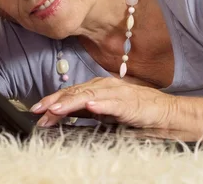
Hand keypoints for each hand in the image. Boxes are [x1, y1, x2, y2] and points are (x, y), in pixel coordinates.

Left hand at [30, 77, 176, 129]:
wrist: (165, 114)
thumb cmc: (136, 113)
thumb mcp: (104, 114)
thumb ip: (85, 111)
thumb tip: (61, 116)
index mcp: (97, 88)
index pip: (70, 93)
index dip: (52, 101)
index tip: (36, 110)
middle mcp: (104, 86)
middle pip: (74, 93)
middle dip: (54, 102)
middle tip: (38, 110)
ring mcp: (117, 93)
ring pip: (88, 96)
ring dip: (70, 102)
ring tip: (56, 109)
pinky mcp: (129, 103)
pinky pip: (112, 104)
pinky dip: (100, 105)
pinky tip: (90, 107)